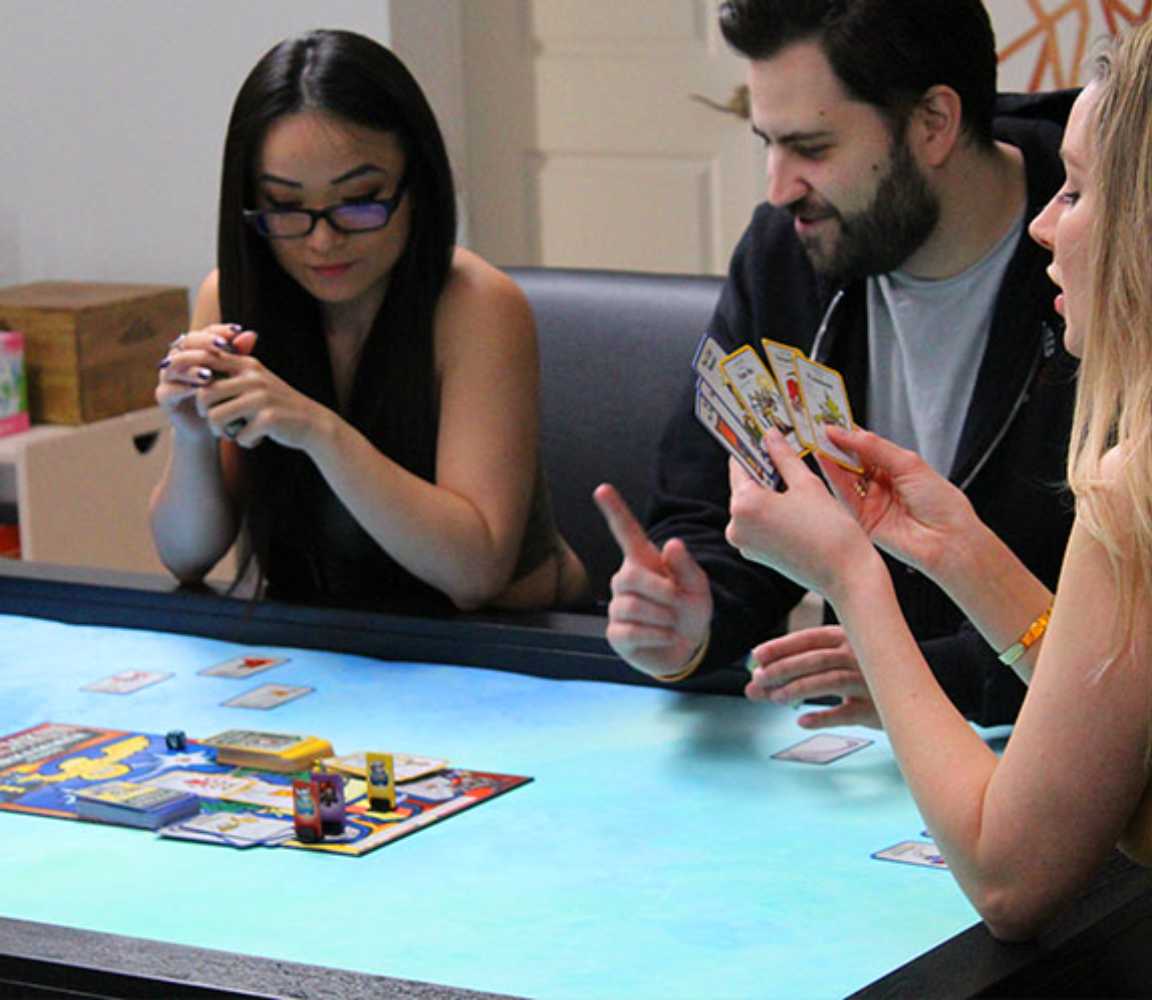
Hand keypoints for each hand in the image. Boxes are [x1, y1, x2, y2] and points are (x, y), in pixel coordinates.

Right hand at [156, 324, 256, 440]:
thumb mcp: (235, 375)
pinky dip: (184, 388)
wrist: (216, 426)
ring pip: (175, 364)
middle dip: (205, 343)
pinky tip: (200, 390)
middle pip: (187, 342)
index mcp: (196, 350)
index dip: (218, 330)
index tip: (237, 331)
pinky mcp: (163, 396)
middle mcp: (179, 358)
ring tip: (210, 373)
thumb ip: (240, 355)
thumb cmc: (227, 396)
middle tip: (223, 346)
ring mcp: (168, 376)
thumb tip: (252, 334)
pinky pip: (169, 388)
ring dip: (193, 366)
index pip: (204, 332)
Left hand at [194, 344, 329, 450]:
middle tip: (214, 422)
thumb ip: (232, 371)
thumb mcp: (257, 381)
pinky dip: (244, 442)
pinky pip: (239, 435)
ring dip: (219, 431)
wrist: (313, 423)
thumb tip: (194, 368)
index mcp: (248, 365)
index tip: (198, 395)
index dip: (192, 376)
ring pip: (215, 417)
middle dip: (204, 412)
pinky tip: (254, 440)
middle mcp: (253, 378)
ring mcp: (262, 398)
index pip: (207, 360)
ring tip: (230, 433)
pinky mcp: (269, 419)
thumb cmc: (277, 405)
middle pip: (204, 394)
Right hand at [594, 483, 711, 678]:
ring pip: (632, 607)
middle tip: (679, 605)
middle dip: (662, 593)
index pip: (626, 532)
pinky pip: (631, 631)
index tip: (602, 488)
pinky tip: (665, 636)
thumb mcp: (697, 586)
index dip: (614, 510)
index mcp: (644, 562)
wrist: (689, 647)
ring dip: (663, 618)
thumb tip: (672, 544)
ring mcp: (617, 607)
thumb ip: (686, 566)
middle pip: (630, 577)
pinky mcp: (616, 634)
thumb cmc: (690, 609)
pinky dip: (657, 636)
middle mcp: (625, 580)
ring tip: (673, 623)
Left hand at [726, 432, 873, 598]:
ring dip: (769, 491)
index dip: (753, 447)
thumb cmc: (830, 530)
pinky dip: (771, 511)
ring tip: (793, 477)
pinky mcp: (755, 554)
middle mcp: (735, 526)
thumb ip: (783, 457)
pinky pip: (758, 523)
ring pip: (752, 505)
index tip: (761, 434)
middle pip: (744, 485)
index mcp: (743, 505)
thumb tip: (770, 435)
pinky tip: (794, 504)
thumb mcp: (807, 484)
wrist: (846, 575)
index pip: (739, 464)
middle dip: (763, 469)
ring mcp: (744, 543)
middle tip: (782, 450)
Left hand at [745, 626, 881, 728]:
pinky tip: (802, 721)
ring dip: (798, 689)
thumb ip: (794, 672)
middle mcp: (860, 655)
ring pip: (830, 681)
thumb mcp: (832, 665)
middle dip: (782, 669)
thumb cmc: (862, 675)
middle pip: (815, 659)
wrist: (910, 693)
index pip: (809, 638)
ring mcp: (870, 682)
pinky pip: (846, 714)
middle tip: (758, 681)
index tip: (756, 657)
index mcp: (847, 637)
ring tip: (775, 698)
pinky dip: (822, 717)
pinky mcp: (876, 708)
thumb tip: (753, 684)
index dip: (781, 647)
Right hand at [819, 425, 978, 575]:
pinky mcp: (862, 519)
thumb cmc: (942, 504)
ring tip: (818, 440)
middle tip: (821, 428)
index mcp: (898, 468)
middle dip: (837, 445)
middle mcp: (883, 484)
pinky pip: (844, 496)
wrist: (948, 539)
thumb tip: (846, 432)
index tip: (833, 420)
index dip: (850, 433)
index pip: (867, 446)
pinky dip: (833, 477)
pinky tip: (825, 460)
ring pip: (846, 477)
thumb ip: (874, 447)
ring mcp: (872, 501)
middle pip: (853, 461)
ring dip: (832, 459)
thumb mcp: (908, 464)